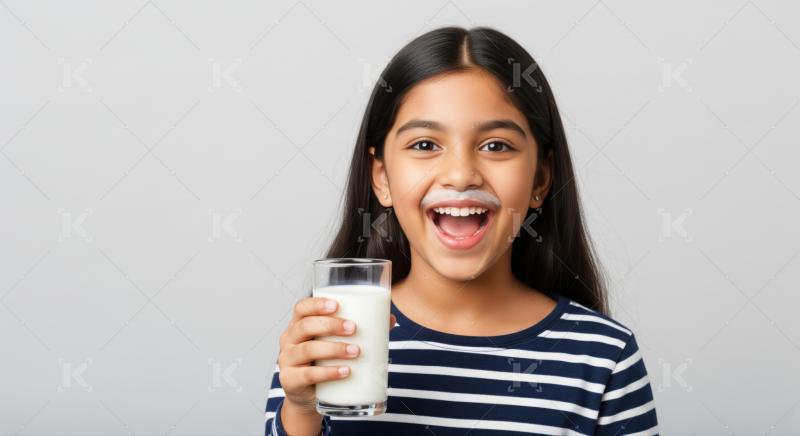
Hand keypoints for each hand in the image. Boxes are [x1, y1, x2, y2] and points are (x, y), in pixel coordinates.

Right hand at [277, 296, 396, 413]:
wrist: (308, 395)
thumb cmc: (323, 361)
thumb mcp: (335, 343)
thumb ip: (359, 330)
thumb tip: (390, 319)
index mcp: (299, 324)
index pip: (301, 308)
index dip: (316, 304)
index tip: (337, 305)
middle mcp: (289, 340)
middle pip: (305, 326)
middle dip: (330, 325)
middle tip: (353, 328)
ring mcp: (287, 360)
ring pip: (307, 350)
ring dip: (334, 349)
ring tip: (356, 351)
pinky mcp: (290, 380)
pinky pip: (308, 375)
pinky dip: (328, 372)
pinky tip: (345, 371)